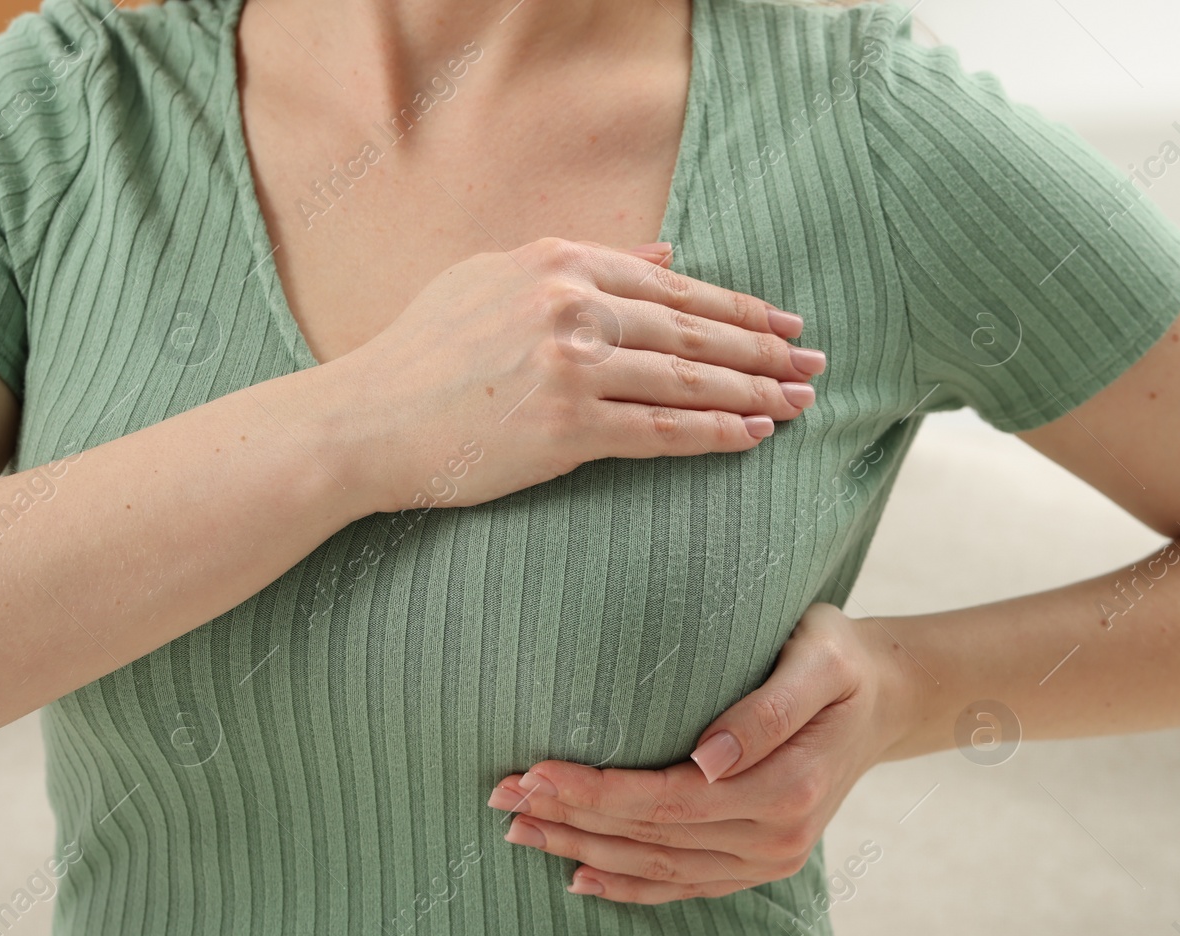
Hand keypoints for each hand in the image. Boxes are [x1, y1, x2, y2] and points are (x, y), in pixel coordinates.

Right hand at [324, 237, 826, 514]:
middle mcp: (572, 306)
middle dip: (764, 349)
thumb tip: (667, 255)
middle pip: (694, 330)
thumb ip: (583, 263)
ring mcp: (573, 368)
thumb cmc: (424, 352)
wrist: (365, 420)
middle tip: (814, 363)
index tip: (783, 322)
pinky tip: (754, 436)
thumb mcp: (495, 278)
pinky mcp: (568, 430)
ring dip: (755, 393)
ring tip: (800, 401)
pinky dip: (715, 434)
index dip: (738, 306)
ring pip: (689, 379)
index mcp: (559, 262)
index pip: (674, 285)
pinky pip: (661, 431)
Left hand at [486, 603, 916, 902]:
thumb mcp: (819, 658)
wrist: (886, 698)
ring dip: (583, 851)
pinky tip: (579, 878)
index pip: (669, 800)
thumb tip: (708, 758)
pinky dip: (628, 886)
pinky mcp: (761, 864)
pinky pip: (684, 886)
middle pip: (653, 838)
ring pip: (659, 867)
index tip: (535, 769)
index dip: (597, 791)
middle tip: (501, 795)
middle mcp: (778, 838)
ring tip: (520, 828)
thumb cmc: (842, 661)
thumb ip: (770, 707)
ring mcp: (770, 859)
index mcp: (789, 788)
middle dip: (571, 819)